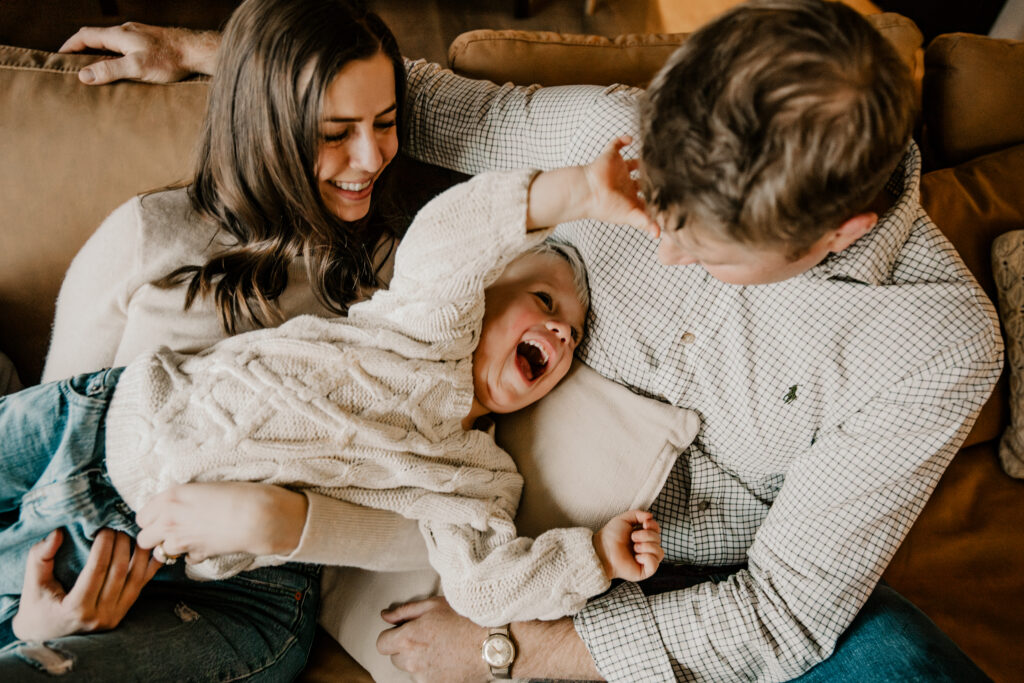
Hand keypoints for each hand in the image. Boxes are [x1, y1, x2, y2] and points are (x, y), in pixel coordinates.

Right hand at [11, 528, 161, 640]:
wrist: (46, 638)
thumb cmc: (37, 608)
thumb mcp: (32, 585)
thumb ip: (40, 557)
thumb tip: (57, 532)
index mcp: (75, 609)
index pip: (97, 570)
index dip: (104, 545)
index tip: (103, 527)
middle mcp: (100, 615)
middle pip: (120, 571)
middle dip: (121, 544)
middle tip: (117, 526)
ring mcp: (115, 615)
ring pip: (137, 578)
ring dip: (139, 552)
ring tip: (132, 533)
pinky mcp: (124, 612)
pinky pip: (143, 584)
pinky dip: (150, 565)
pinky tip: (150, 547)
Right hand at [59, 22, 219, 84]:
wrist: (197, 51)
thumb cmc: (169, 60)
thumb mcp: (137, 67)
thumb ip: (110, 70)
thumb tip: (83, 76)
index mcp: (118, 35)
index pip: (85, 36)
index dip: (69, 46)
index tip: (59, 57)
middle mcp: (126, 31)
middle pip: (96, 37)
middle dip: (82, 49)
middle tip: (73, 64)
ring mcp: (139, 36)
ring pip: (111, 42)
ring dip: (99, 53)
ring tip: (94, 69)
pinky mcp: (150, 43)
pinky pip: (125, 47)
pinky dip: (115, 56)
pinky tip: (122, 68)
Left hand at [135, 482, 307, 561]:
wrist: (257, 514)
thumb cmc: (236, 493)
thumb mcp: (201, 488)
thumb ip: (179, 499)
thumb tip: (170, 509)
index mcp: (169, 498)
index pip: (141, 517)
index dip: (152, 519)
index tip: (163, 517)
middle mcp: (168, 520)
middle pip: (143, 539)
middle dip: (155, 537)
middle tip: (171, 532)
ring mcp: (180, 540)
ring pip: (161, 553)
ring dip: (173, 548)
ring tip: (190, 538)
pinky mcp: (195, 555)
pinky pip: (185, 559)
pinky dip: (193, 555)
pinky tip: (206, 544)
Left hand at [377, 596, 490, 682]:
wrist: (492, 642)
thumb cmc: (465, 619)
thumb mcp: (434, 605)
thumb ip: (404, 611)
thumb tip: (385, 616)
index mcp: (408, 638)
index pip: (381, 644)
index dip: (392, 636)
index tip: (405, 631)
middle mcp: (412, 661)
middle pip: (395, 658)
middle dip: (405, 648)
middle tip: (427, 637)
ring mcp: (425, 677)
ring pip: (412, 670)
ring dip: (420, 660)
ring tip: (442, 647)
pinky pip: (427, 678)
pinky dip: (433, 670)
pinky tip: (449, 658)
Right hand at [583, 136, 659, 236]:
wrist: (587, 193)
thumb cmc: (606, 207)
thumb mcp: (630, 215)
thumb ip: (646, 223)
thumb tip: (658, 235)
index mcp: (630, 197)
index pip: (647, 196)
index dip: (657, 194)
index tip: (671, 191)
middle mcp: (625, 183)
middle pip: (643, 178)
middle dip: (652, 175)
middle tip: (667, 170)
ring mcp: (618, 170)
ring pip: (632, 162)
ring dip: (642, 158)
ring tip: (654, 153)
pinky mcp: (611, 157)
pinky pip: (617, 144)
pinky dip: (623, 140)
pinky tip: (631, 139)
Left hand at [593, 510, 662, 581]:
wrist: (603, 549)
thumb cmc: (610, 536)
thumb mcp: (624, 519)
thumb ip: (638, 514)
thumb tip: (650, 516)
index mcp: (642, 537)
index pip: (657, 530)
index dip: (654, 526)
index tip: (644, 524)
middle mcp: (646, 548)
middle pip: (658, 540)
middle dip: (646, 535)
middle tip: (632, 537)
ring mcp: (646, 560)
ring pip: (659, 552)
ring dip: (646, 546)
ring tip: (634, 548)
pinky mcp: (644, 571)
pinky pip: (655, 564)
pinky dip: (647, 558)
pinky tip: (636, 557)